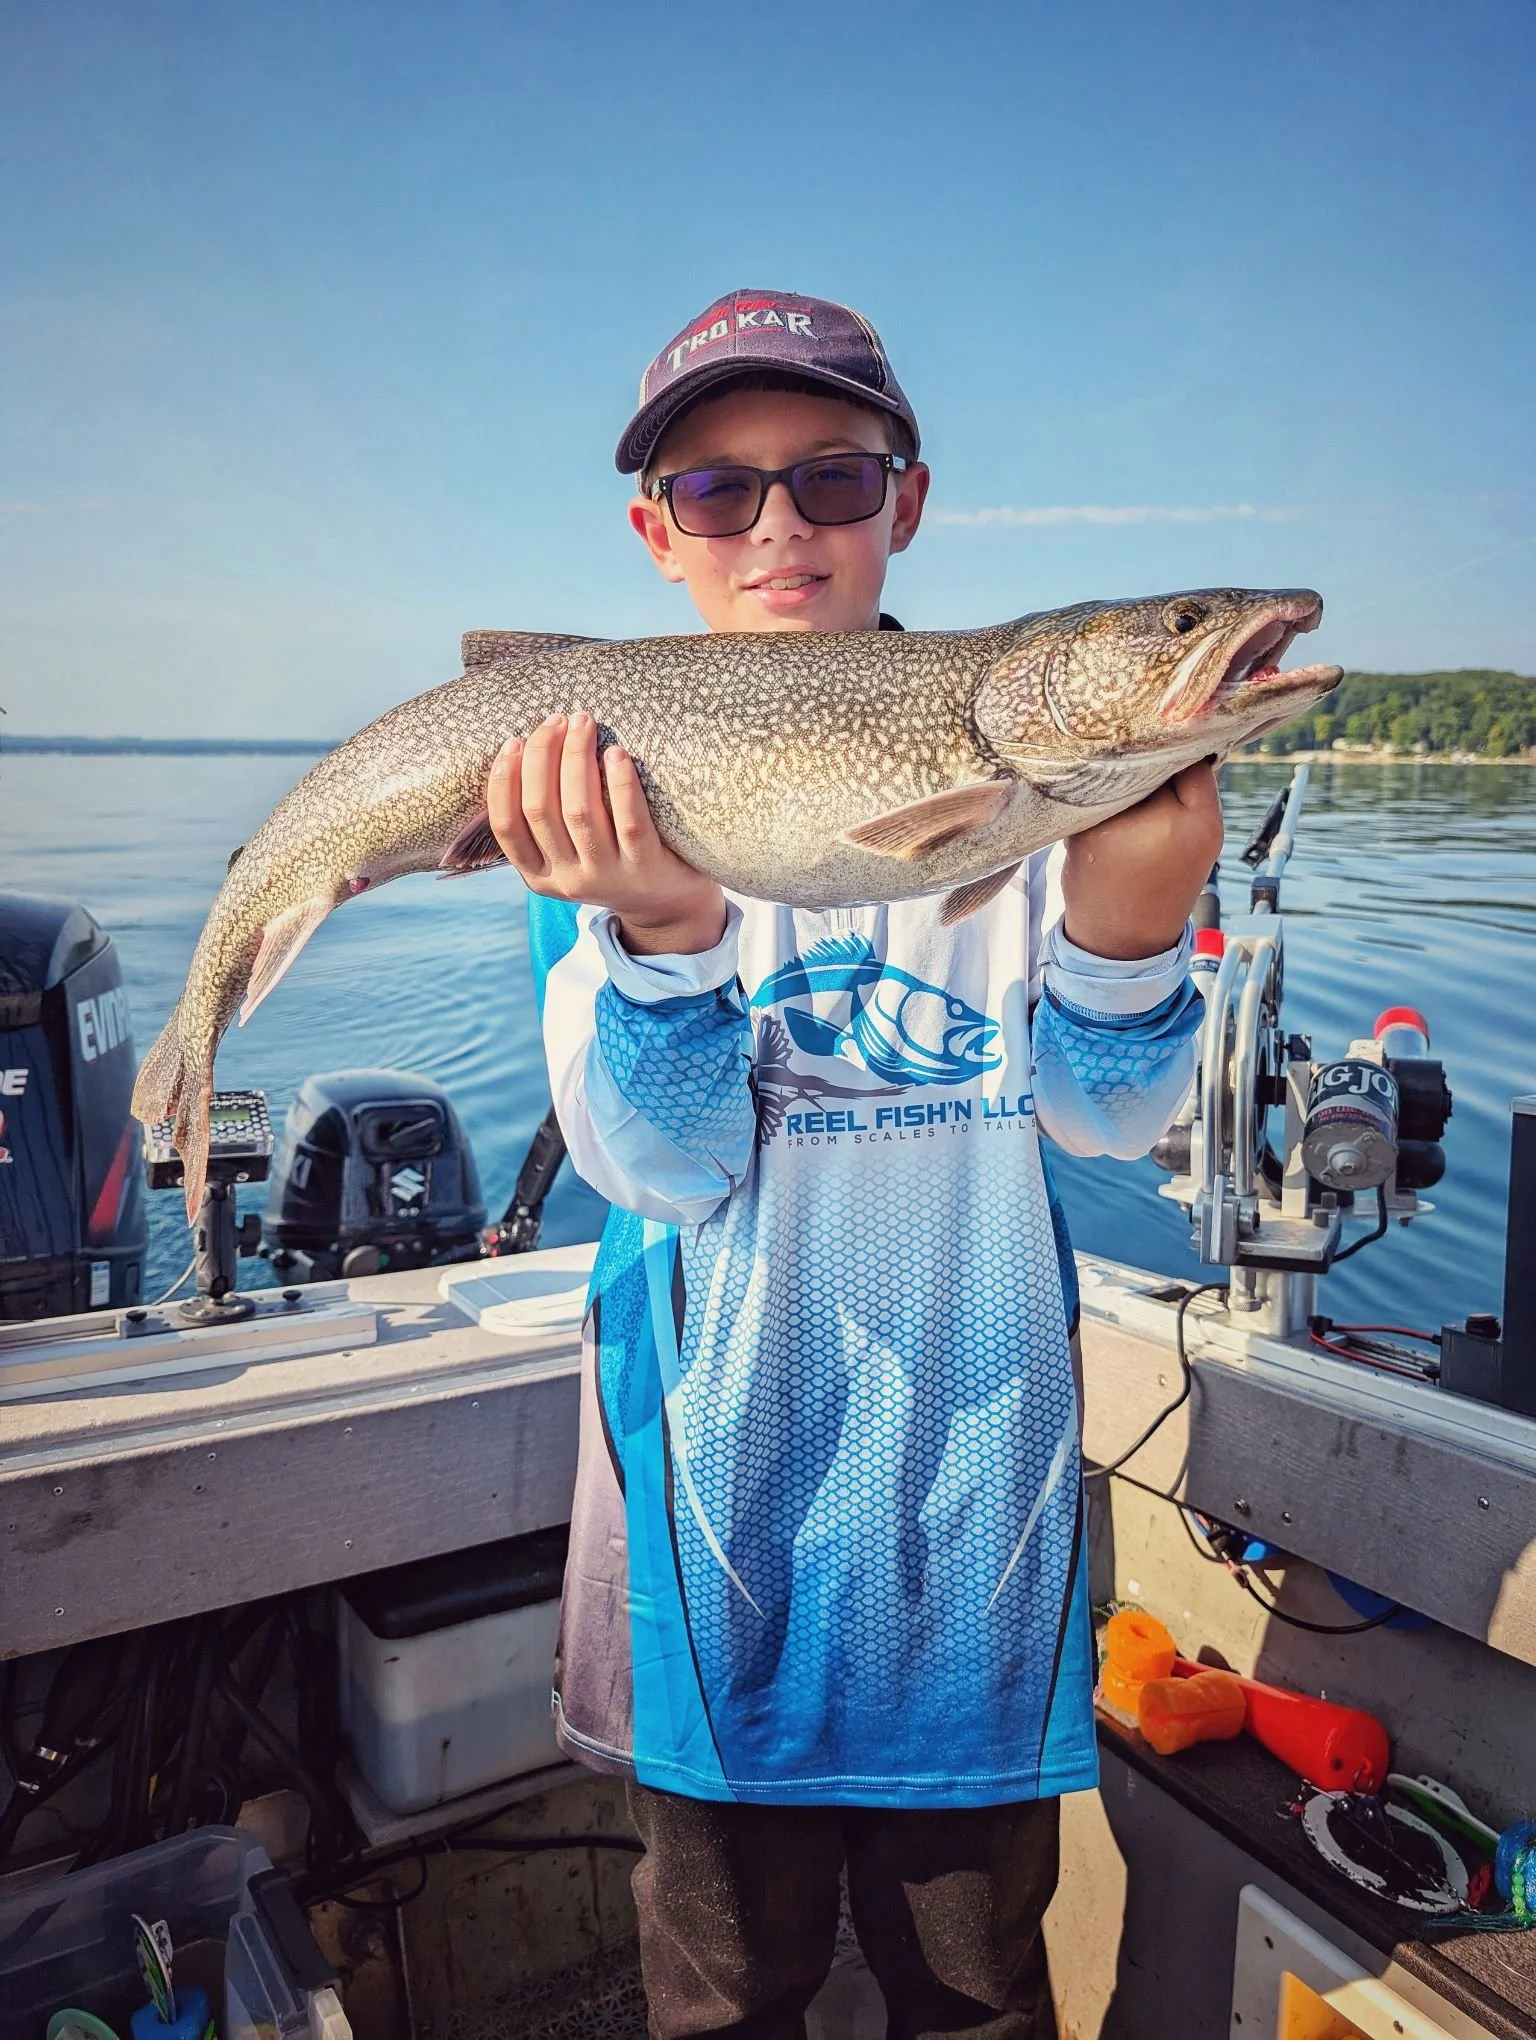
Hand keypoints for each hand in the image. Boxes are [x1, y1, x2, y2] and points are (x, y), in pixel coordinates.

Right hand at [489, 713, 726, 955]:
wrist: (667, 906)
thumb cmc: (611, 859)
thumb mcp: (568, 853)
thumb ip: (546, 821)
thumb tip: (525, 749)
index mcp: (539, 875)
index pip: (506, 826)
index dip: (504, 781)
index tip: (514, 742)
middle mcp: (568, 879)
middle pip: (540, 810)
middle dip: (543, 756)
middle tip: (557, 720)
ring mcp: (607, 876)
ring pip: (579, 812)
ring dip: (577, 759)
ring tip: (583, 723)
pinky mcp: (645, 868)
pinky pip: (629, 822)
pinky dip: (620, 784)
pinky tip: (616, 753)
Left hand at [1061, 762, 1221, 959]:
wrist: (1123, 938)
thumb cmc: (1164, 882)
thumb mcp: (1200, 839)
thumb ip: (1193, 792)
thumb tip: (1175, 736)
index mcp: (1200, 823)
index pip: (1193, 763)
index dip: (1182, 755)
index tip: (1175, 756)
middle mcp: (1161, 820)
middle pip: (1153, 762)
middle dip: (1148, 765)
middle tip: (1145, 775)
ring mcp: (1118, 824)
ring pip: (1119, 776)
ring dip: (1118, 782)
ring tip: (1124, 810)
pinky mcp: (1083, 831)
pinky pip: (1092, 795)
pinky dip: (1095, 802)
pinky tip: (1102, 824)